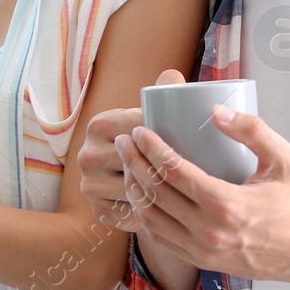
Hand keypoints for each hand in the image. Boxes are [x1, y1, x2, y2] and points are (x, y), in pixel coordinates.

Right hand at [79, 68, 185, 232]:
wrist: (129, 178)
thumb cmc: (148, 139)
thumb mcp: (153, 114)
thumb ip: (165, 89)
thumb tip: (173, 76)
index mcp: (100, 124)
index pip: (139, 130)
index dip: (169, 135)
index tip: (195, 140)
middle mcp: (87, 154)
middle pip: (138, 163)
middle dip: (169, 167)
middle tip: (202, 169)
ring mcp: (89, 184)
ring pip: (137, 189)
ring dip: (163, 193)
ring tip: (193, 190)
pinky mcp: (97, 210)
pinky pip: (132, 213)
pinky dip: (154, 212)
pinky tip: (173, 210)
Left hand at [117, 99, 289, 285]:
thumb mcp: (283, 158)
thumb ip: (252, 129)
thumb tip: (215, 109)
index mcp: (227, 205)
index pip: (174, 172)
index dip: (152, 149)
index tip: (140, 131)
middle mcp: (209, 232)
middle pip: (156, 193)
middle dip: (134, 163)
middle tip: (124, 141)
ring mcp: (202, 250)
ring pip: (151, 218)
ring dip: (134, 189)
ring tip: (128, 164)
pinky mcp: (200, 261)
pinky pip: (160, 238)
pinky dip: (144, 215)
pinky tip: (140, 195)